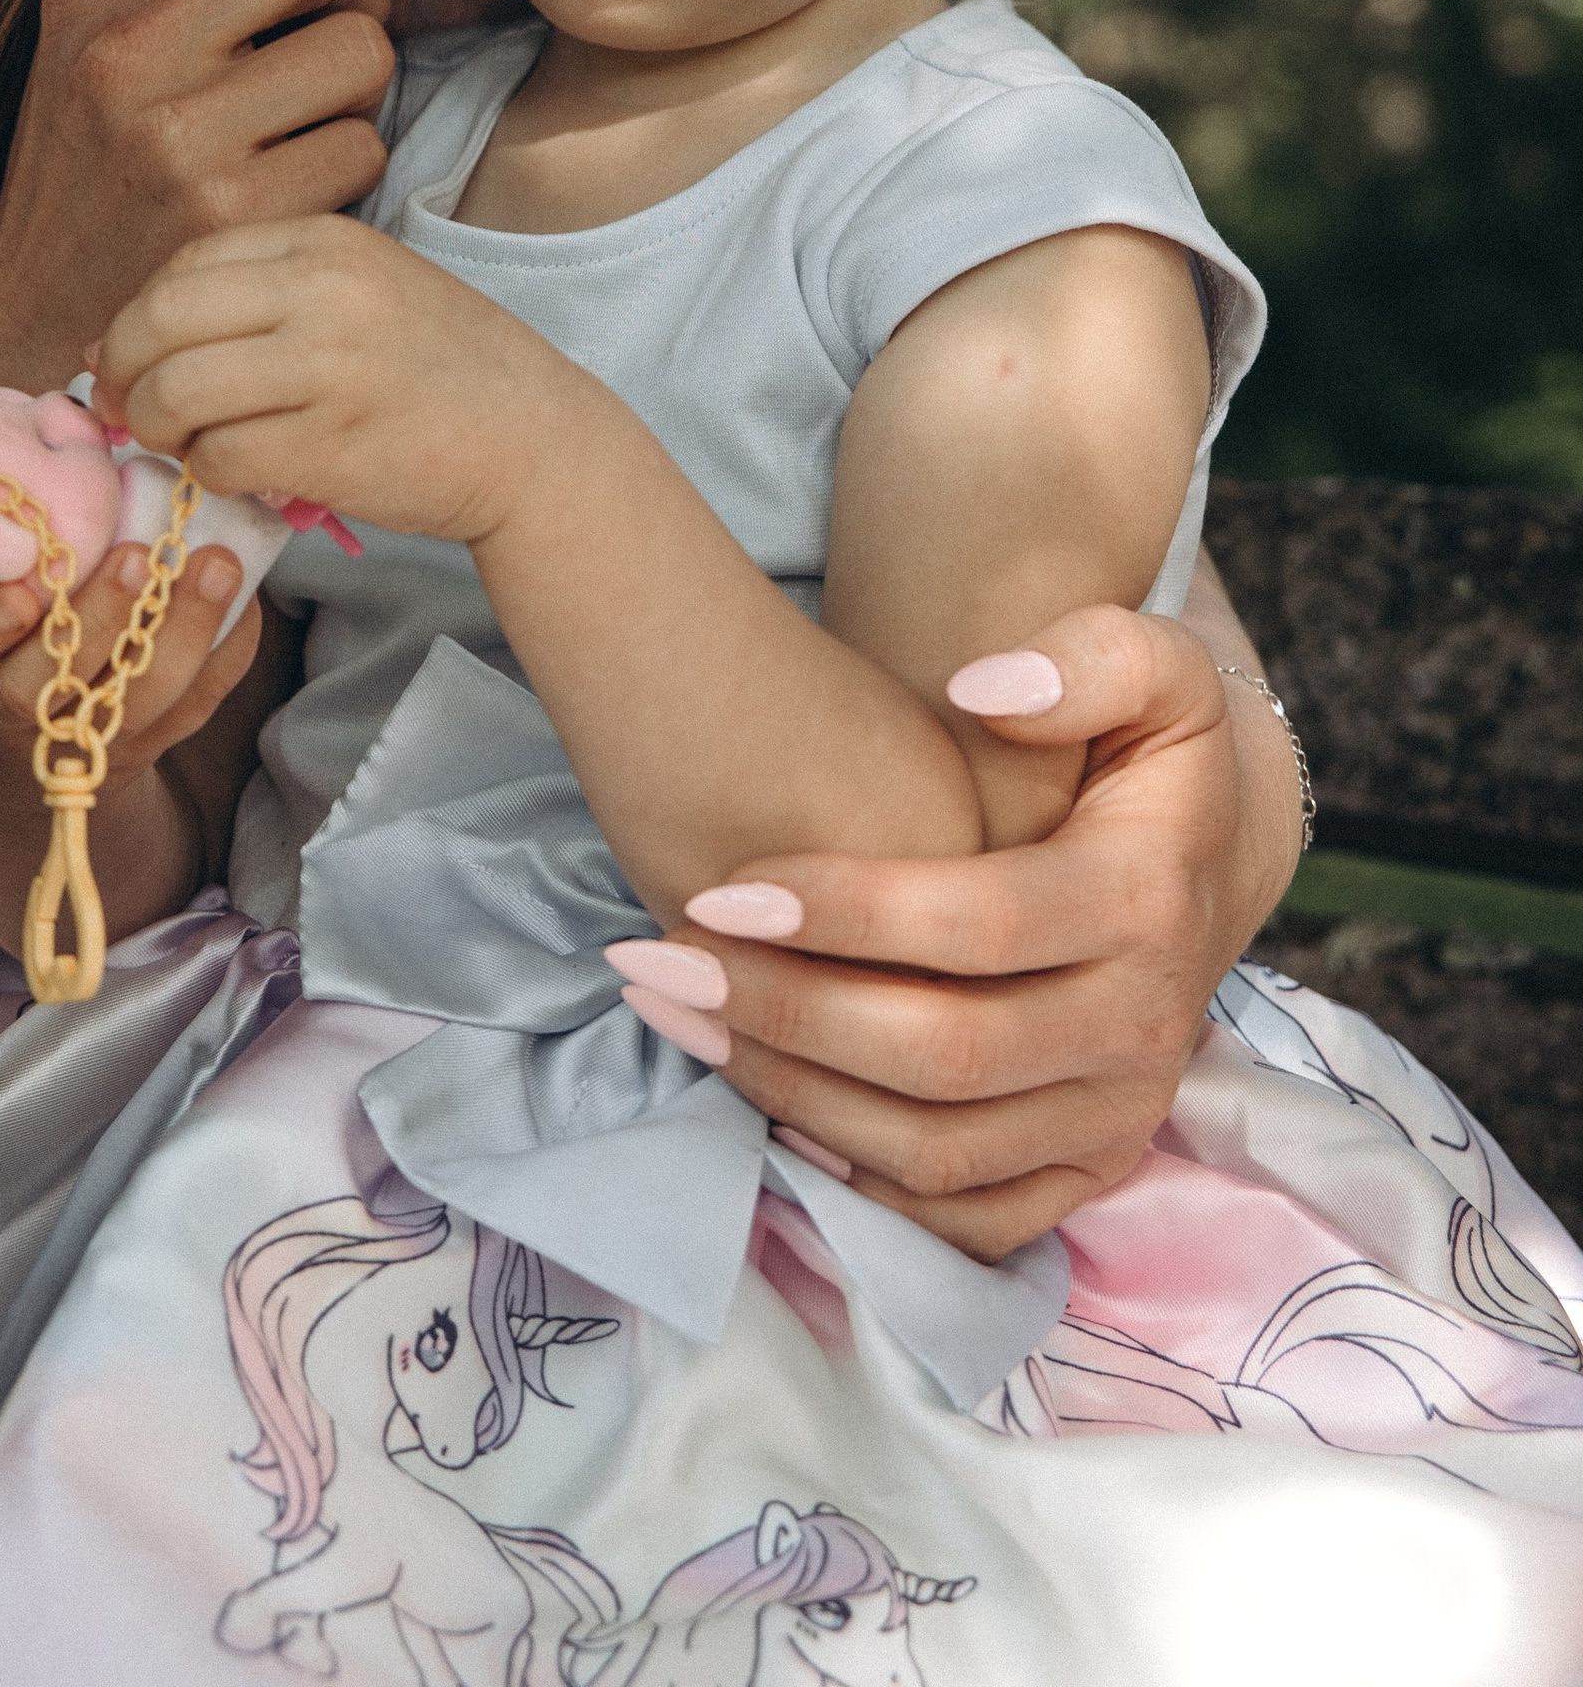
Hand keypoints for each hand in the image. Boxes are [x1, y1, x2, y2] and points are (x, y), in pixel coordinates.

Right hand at [0, 0, 395, 420]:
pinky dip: (343, 174)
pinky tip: (280, 200)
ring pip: (359, 47)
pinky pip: (363, 146)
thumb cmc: (84, 178)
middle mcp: (127, 42)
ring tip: (273, 136)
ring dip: (345, 95)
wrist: (37, 342)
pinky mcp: (236, 210)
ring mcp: (181, 128)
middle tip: (296, 50)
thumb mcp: (98, 48)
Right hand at [0, 537, 265, 946]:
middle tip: (142, 559)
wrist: (10, 767)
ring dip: (182, 636)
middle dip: (99, 625)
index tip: (22, 593)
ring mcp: (78, 753)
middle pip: (46, 691)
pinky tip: (246, 601)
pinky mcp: (140, 758)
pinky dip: (224, 658)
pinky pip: (190, 714)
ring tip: (215, 565)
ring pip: (131, 708)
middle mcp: (4, 724)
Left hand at [94, 216, 602, 549]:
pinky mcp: (334, 446)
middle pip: (163, 318)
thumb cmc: (435, 367)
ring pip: (178, 390)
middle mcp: (325, 292)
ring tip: (176, 443)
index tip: (126, 359)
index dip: (135, 317)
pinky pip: (222, 456)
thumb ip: (258, 298)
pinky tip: (230, 473)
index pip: (185, 263)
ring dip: (156, 427)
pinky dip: (206, 473)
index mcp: (325, 241)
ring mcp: (331, 368)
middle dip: (123, 370)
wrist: (535, 438)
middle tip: (125, 409)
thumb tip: (116, 342)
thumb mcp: (359, 291)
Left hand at [613, 606, 1300, 1255]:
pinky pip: (969, 1217)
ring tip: (676, 1018)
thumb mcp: (1159, 662)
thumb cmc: (1151, 749)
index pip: (978, 925)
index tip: (720, 887)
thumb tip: (983, 689)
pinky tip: (768, 1107)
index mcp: (1147, 901)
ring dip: (789, 1091)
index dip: (843, 912)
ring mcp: (1117, 1114)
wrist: (1216, 855)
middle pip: (942, 1055)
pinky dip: (863, 1182)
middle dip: (782, 1012)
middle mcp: (1143, 1029)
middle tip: (656, 962)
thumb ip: (1088, 655)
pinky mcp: (1090, 1166)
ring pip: (937, 1147)